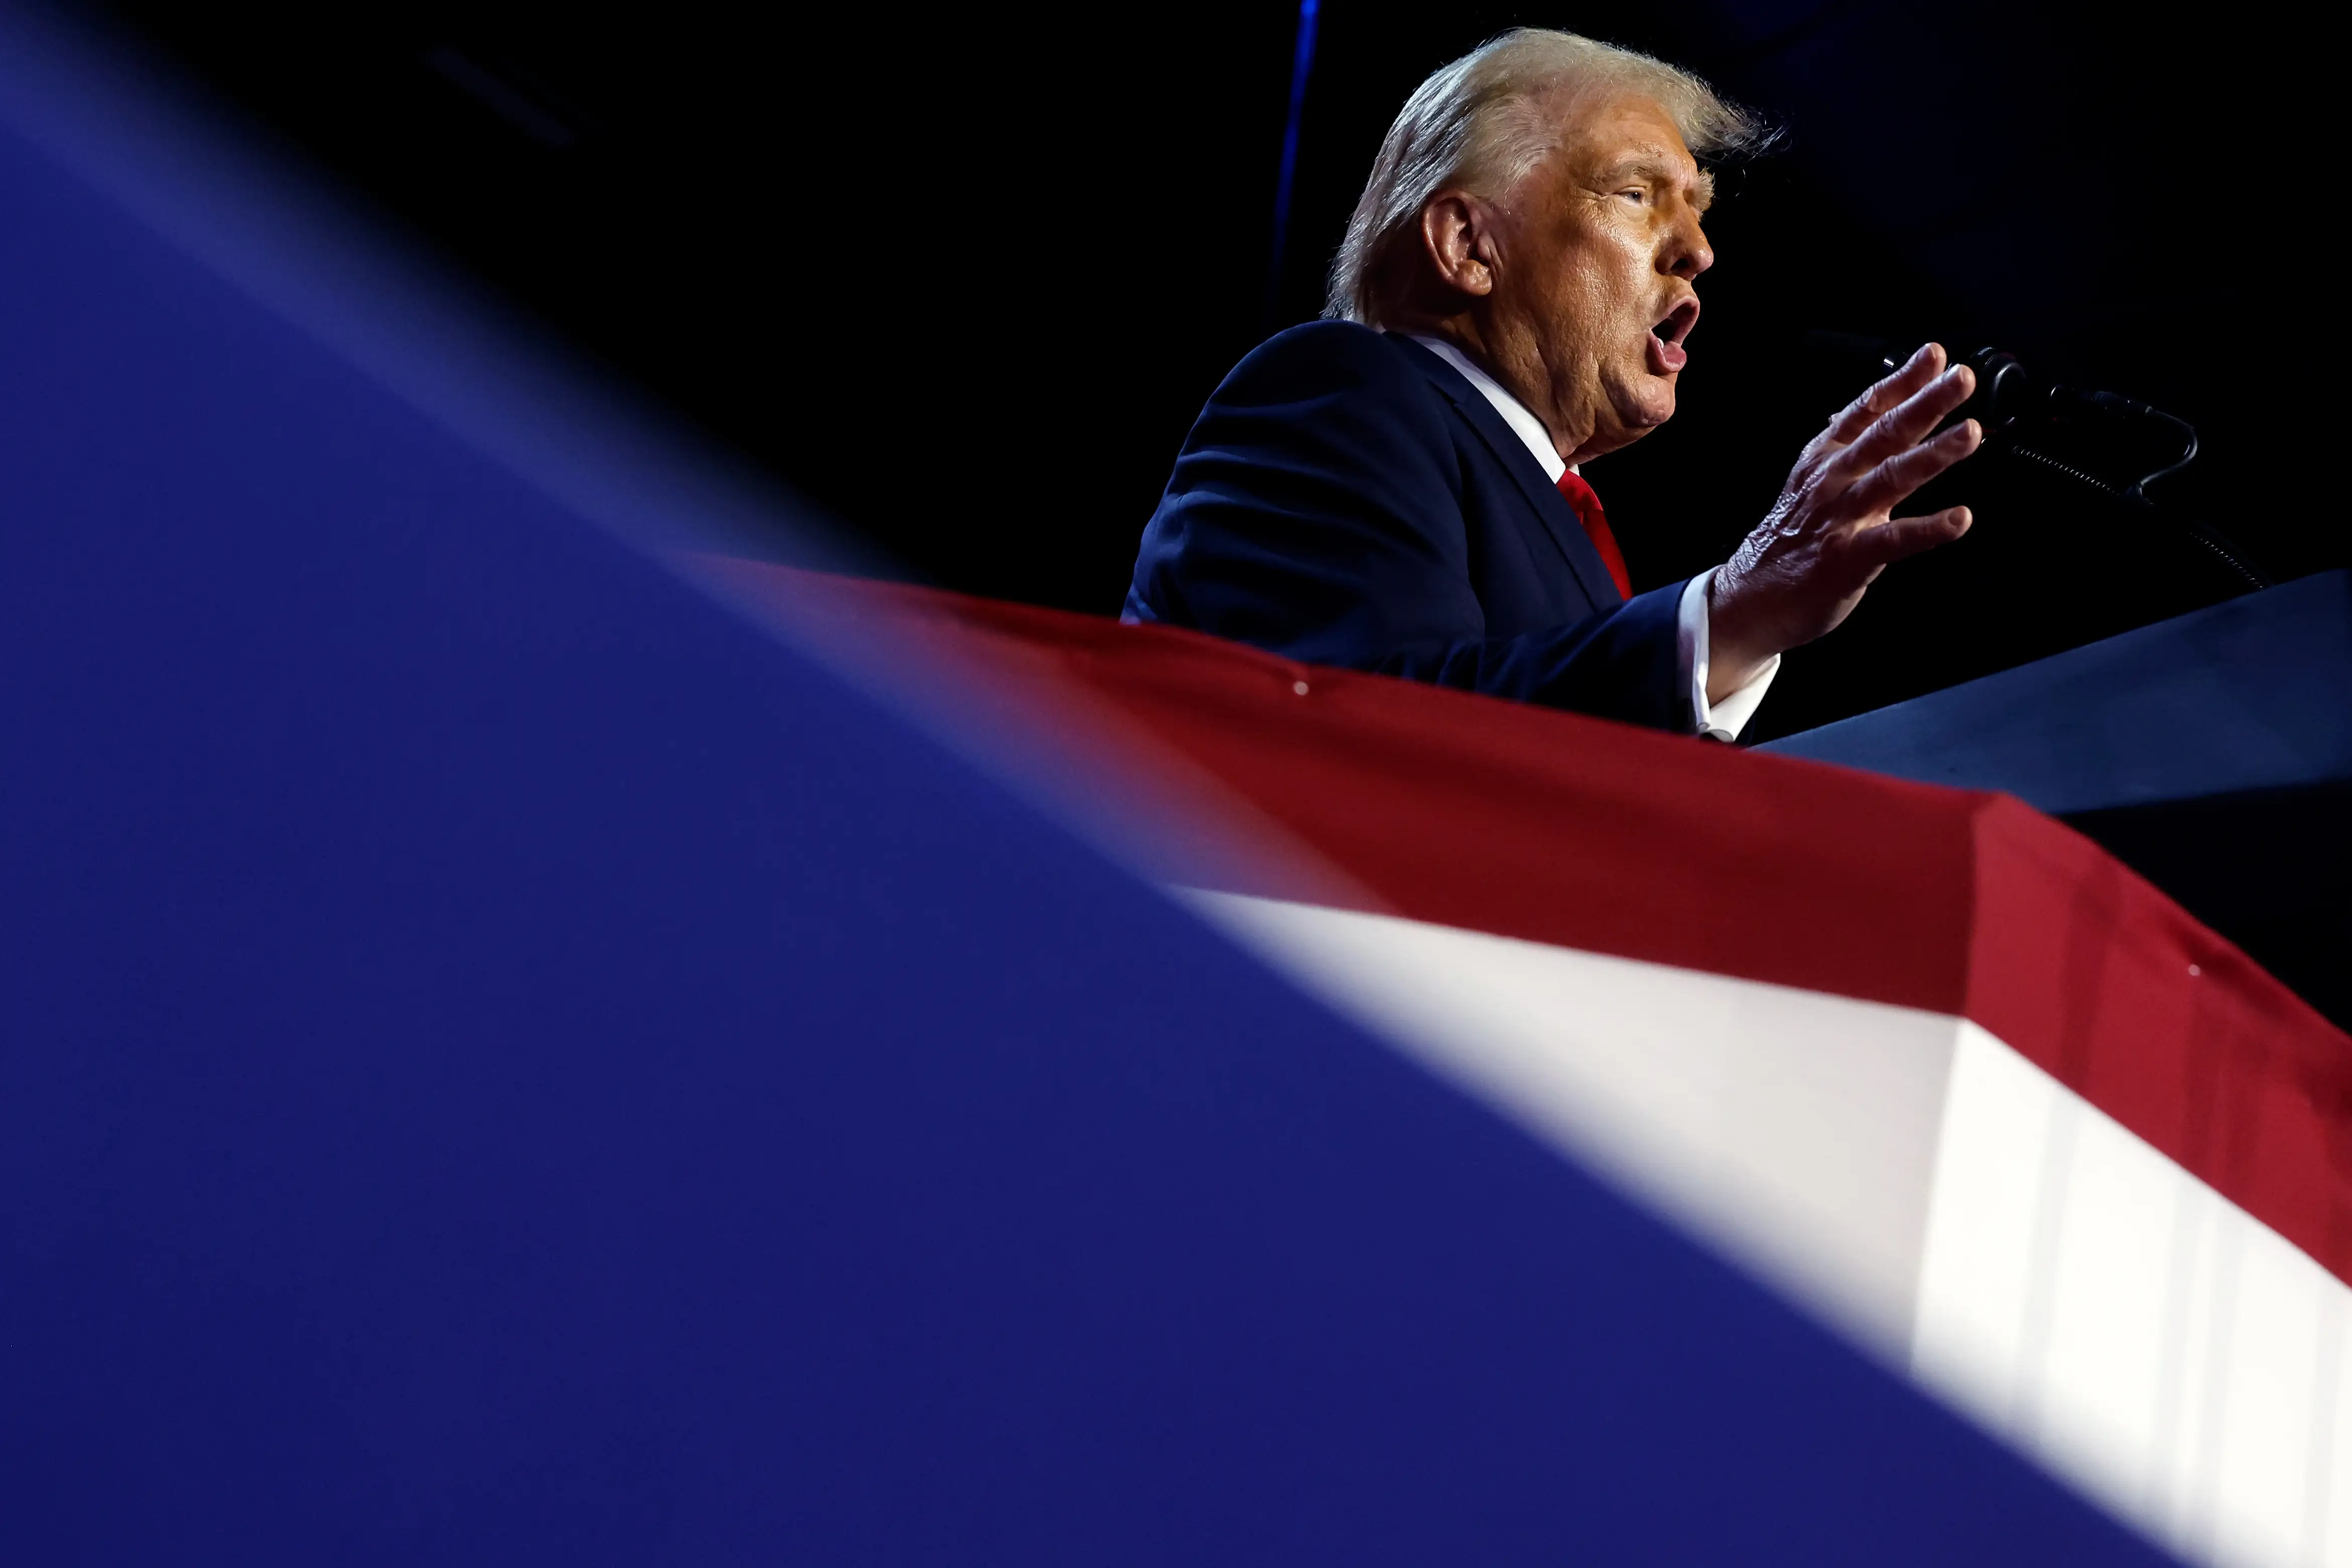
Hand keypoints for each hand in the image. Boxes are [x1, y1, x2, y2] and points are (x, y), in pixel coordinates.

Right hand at [1707, 343, 1980, 698]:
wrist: (1749, 597)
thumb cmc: (1788, 542)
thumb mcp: (1809, 482)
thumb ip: (1846, 448)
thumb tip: (1878, 410)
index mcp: (1824, 460)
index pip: (1866, 410)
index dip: (1901, 380)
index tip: (1934, 355)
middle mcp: (1832, 481)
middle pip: (1883, 434)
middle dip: (1925, 402)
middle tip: (1960, 379)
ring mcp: (1839, 518)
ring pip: (1890, 477)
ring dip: (1932, 453)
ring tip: (1970, 433)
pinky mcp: (1847, 558)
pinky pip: (1893, 540)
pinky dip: (1928, 529)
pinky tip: (1959, 519)